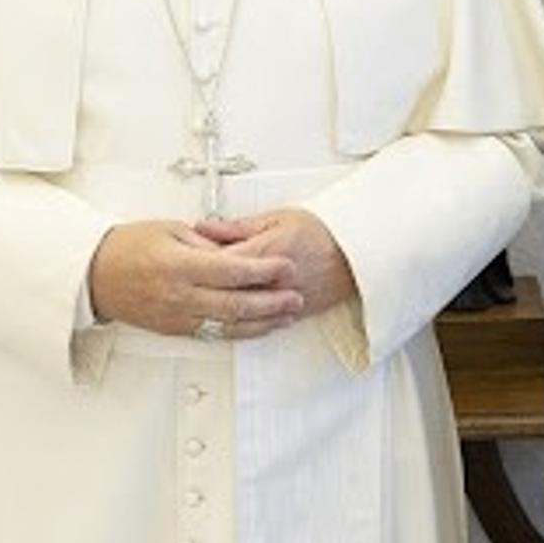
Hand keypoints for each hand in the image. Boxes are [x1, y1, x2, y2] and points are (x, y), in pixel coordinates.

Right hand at [89, 219, 302, 338]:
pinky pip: (213, 334)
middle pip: (235, 304)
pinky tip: (258, 327)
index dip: (264, 271)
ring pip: (227, 326)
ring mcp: (177, 317)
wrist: (95, 275)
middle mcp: (180, 296)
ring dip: (262, 323)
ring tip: (287, 316)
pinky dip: (240, 332)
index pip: (232, 271)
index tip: (287, 265)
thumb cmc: (130, 246)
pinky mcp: (175, 329)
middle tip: (296, 296)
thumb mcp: (171, 229)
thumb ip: (208, 242)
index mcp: (180, 266)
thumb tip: (239, 251)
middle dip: (271, 302)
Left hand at [195, 208, 356, 316]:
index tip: (187, 259)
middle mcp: (270, 282)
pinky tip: (231, 317)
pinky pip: (258, 325)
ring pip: (239, 313)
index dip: (198, 263)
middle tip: (191, 282)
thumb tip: (205, 227)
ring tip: (206, 302)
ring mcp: (280, 301)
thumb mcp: (277, 217)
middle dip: (204, 289)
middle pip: (224, 291)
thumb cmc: (321, 231)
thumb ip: (236, 227)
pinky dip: (242, 322)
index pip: (217, 264)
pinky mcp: (291, 314)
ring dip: (219, 309)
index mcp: (263, 253)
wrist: (356, 252)